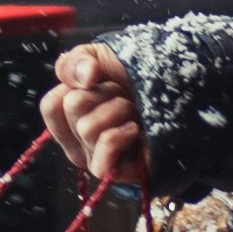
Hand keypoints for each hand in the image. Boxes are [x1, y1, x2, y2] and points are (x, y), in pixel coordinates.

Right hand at [42, 44, 148, 188]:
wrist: (181, 95)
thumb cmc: (137, 80)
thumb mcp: (99, 58)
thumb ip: (75, 62)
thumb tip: (85, 77)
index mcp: (70, 118)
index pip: (50, 105)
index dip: (73, 83)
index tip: (96, 79)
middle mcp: (78, 141)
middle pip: (71, 107)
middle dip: (103, 92)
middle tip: (123, 95)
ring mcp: (95, 158)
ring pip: (87, 127)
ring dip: (119, 109)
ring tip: (135, 112)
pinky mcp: (116, 173)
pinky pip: (103, 153)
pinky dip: (120, 135)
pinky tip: (135, 129)